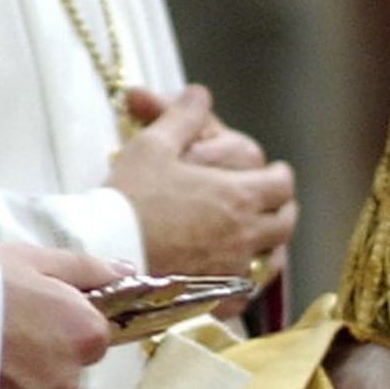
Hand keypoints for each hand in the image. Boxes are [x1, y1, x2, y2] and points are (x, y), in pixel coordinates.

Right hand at [0, 242, 122, 388]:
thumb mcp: (33, 260)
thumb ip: (87, 269)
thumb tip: (128, 272)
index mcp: (86, 332)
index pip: (94, 331)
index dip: (64, 316)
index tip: (34, 306)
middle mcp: (73, 372)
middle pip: (68, 360)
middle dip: (43, 344)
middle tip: (3, 322)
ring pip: (41, 383)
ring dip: (21, 368)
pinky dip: (0, 387)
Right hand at [105, 84, 295, 280]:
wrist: (105, 249)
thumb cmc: (129, 195)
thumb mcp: (153, 145)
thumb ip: (182, 118)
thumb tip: (199, 94)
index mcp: (238, 196)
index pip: (281, 184)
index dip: (279, 175)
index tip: (272, 171)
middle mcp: (246, 235)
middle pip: (285, 221)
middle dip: (281, 207)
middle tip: (270, 201)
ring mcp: (234, 268)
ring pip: (272, 258)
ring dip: (271, 243)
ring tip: (259, 235)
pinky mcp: (216, 295)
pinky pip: (246, 291)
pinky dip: (248, 280)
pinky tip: (237, 273)